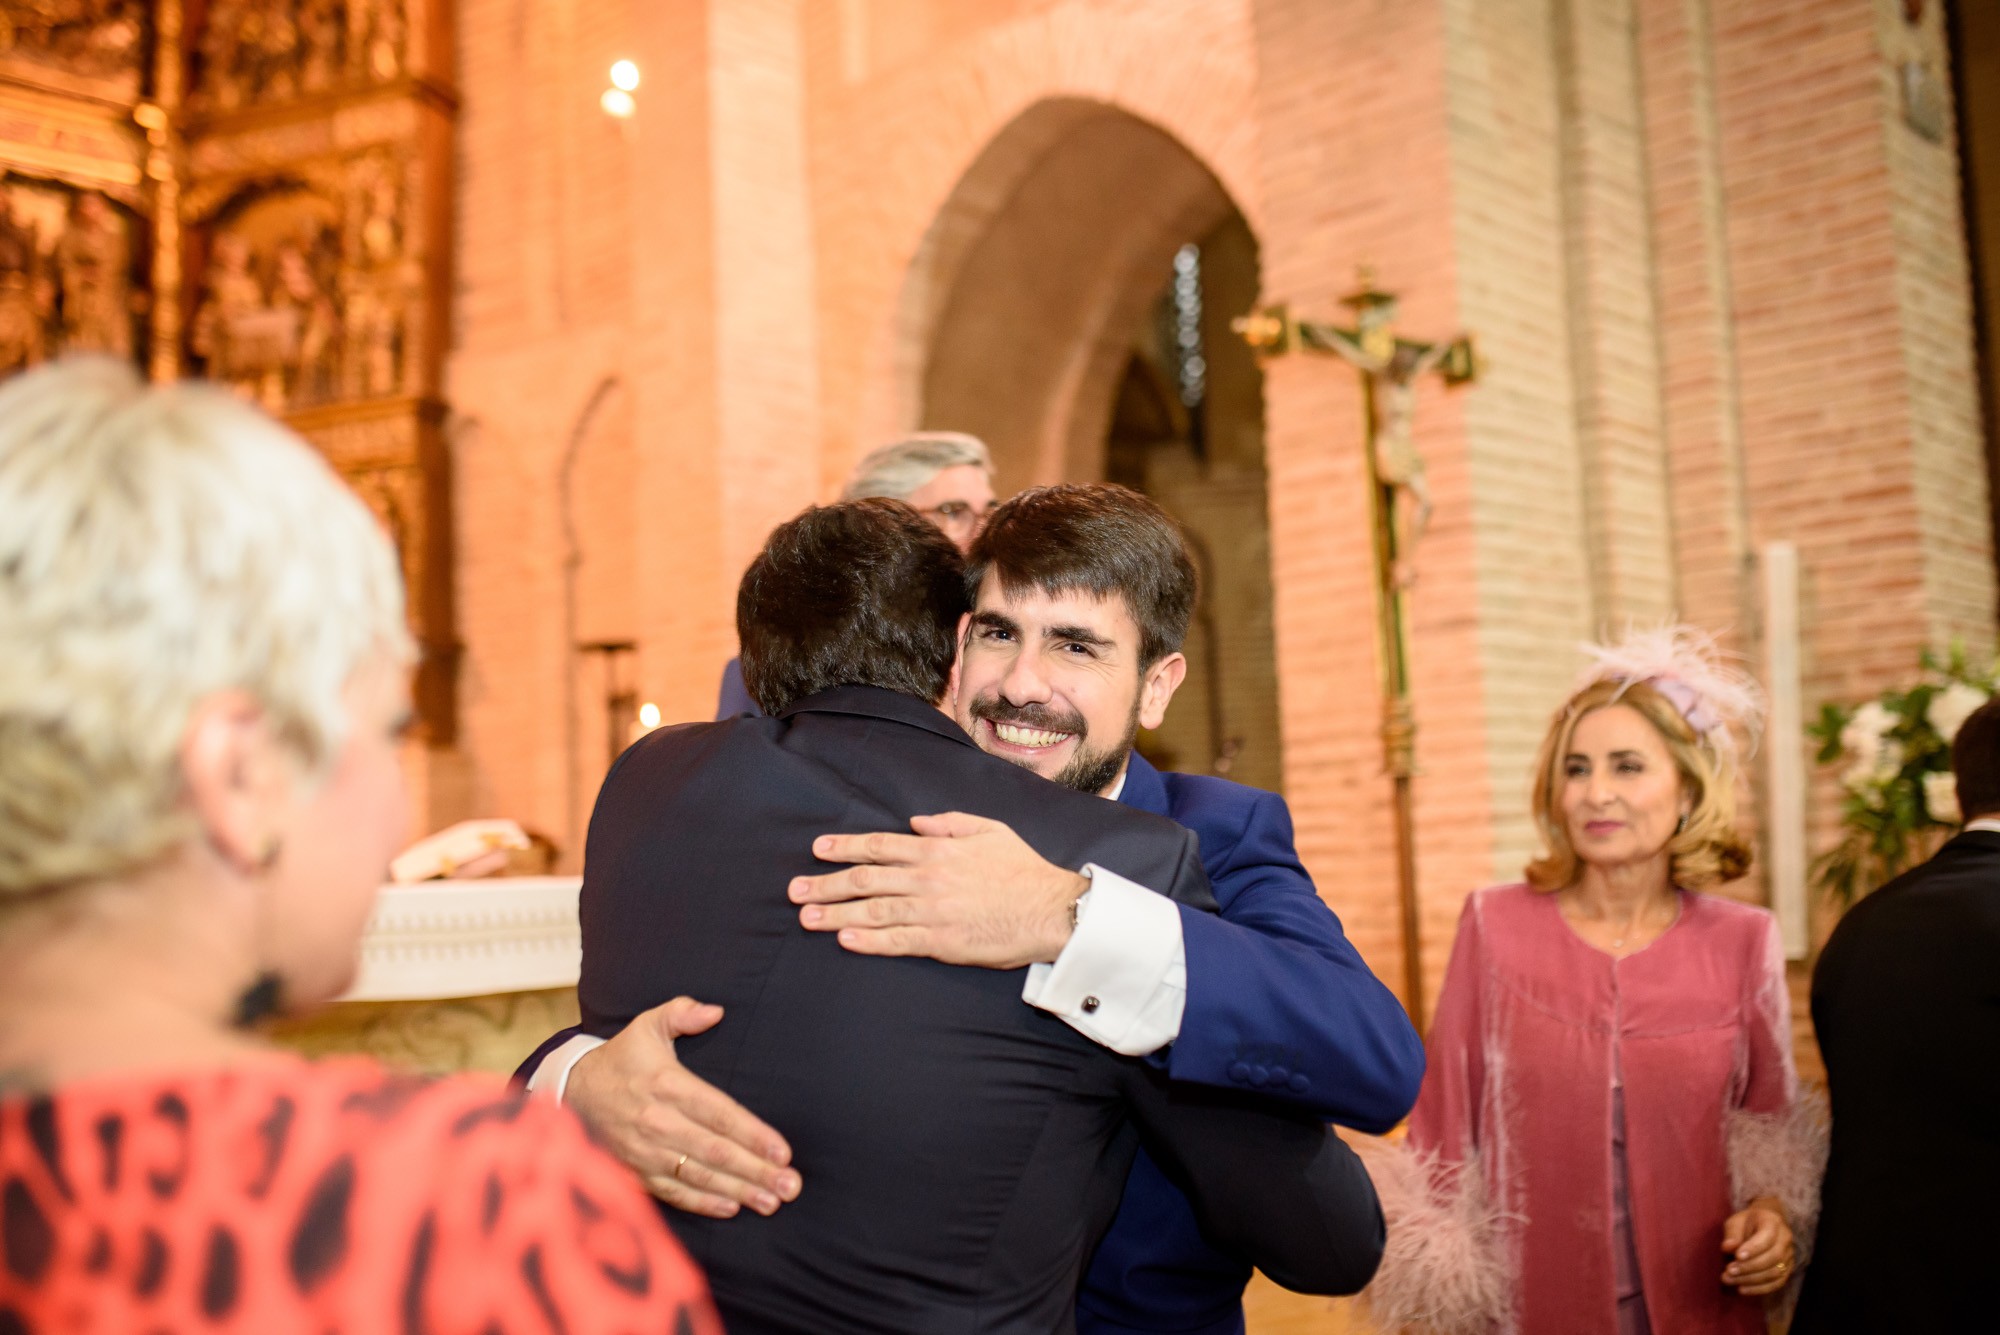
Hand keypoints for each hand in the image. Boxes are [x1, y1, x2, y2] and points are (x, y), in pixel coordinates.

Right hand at [564, 997, 800, 1218]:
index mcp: (667, 1085)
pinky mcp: (634, 1173)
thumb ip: (680, 1014)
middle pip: (715, 1151)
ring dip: (738, 1191)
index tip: (782, 1151)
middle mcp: (658, 1122)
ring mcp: (645, 1152)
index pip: (719, 1113)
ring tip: (771, 1202)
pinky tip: (731, 1209)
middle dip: (756, 1170)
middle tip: (790, 1185)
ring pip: (698, 1176)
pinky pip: (672, 1193)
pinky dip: (702, 1203)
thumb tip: (715, 1011)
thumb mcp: (647, 1026)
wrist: (572, 1092)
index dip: (752, 1134)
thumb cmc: (621, 1058)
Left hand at [790, 812, 1088, 967]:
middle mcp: (928, 878)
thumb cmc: (1023, 869)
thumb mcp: (990, 829)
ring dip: (836, 914)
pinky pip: (896, 941)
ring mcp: (932, 911)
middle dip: (827, 884)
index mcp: (938, 849)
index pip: (880, 846)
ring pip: (873, 910)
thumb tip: (915, 823)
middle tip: (795, 890)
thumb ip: (950, 823)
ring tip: (807, 917)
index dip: (845, 847)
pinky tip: (844, 940)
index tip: (818, 850)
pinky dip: (868, 940)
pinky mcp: (941, 942)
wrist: (1051, 909)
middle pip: (866, 879)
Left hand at [1720, 1198, 1794, 1295]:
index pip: (1767, 1237)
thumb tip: (1727, 1248)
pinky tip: (1742, 1289)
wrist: (1765, 1222)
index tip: (1737, 1256)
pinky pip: (1777, 1283)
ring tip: (1730, 1280)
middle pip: (1773, 1257)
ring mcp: (1789, 1256)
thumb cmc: (1747, 1222)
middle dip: (1749, 1267)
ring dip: (1751, 1280)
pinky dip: (1759, 1289)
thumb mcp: (1736, 1221)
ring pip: (1775, 1272)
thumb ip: (1732, 1234)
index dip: (1753, 1249)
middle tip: (1729, 1271)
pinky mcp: (1787, 1269)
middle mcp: (1785, 1239)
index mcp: (1773, 1222)